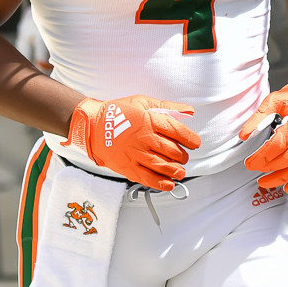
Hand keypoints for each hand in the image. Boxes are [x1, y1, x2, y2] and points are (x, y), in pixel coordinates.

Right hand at [67, 94, 199, 190]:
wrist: (93, 125)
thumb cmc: (118, 112)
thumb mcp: (142, 102)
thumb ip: (167, 107)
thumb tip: (189, 111)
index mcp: (149, 120)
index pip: (177, 131)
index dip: (190, 139)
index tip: (195, 143)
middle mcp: (144, 138)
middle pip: (172, 150)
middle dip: (183, 156)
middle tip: (183, 157)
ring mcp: (136, 154)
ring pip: (162, 166)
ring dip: (176, 171)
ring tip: (180, 172)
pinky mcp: (127, 167)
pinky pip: (147, 178)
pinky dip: (161, 183)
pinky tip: (169, 184)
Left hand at [241, 70, 287, 194]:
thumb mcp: (273, 101)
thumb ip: (257, 118)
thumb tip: (244, 135)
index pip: (276, 146)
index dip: (261, 157)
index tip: (249, 162)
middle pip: (286, 160)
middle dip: (267, 168)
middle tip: (254, 170)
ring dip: (280, 179)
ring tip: (265, 183)